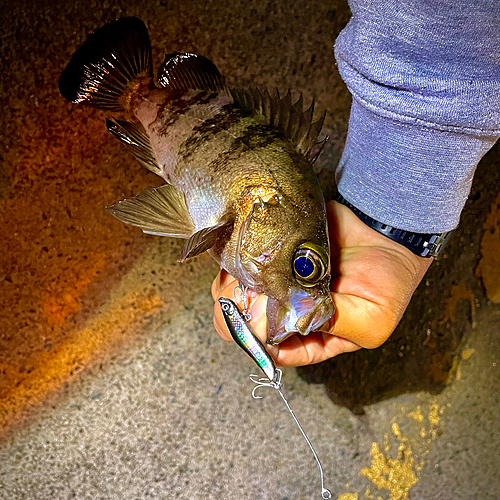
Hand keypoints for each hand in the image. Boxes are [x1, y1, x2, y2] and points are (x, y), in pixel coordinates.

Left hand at [211, 200, 432, 366]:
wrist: (387, 232)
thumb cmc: (386, 281)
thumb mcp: (369, 321)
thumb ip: (324, 325)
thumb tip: (275, 326)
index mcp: (311, 337)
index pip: (272, 351)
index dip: (256, 341)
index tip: (256, 319)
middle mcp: (289, 313)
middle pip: (246, 324)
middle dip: (239, 313)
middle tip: (251, 293)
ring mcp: (277, 285)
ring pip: (237, 296)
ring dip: (233, 288)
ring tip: (247, 274)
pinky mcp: (272, 259)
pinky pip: (242, 266)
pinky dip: (237, 264)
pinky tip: (245, 259)